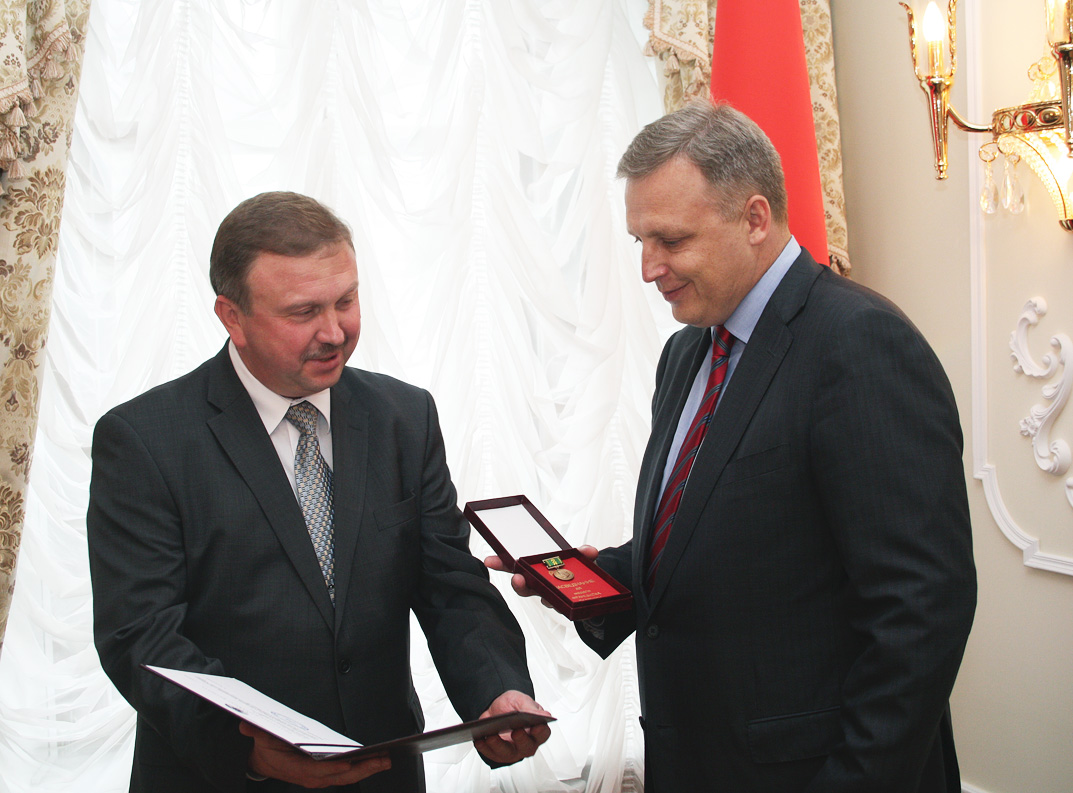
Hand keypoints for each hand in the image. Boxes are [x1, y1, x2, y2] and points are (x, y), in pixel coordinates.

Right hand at [241, 722, 389, 787]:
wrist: (262, 762)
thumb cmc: (265, 746)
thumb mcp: (258, 737)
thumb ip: (255, 732)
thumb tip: (246, 725)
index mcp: (295, 768)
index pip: (316, 771)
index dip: (332, 769)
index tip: (348, 764)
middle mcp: (310, 776)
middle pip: (339, 776)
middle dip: (362, 769)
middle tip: (383, 760)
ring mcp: (319, 777)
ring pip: (347, 777)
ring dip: (368, 769)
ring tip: (387, 760)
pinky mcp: (326, 775)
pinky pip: (347, 774)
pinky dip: (362, 768)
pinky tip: (377, 760)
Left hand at [473, 690, 551, 765]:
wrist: (496, 708)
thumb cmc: (512, 706)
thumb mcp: (521, 701)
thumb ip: (530, 708)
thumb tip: (545, 716)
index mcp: (537, 730)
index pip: (543, 733)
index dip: (541, 731)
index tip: (537, 726)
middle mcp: (527, 744)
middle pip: (526, 746)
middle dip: (521, 740)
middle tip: (516, 731)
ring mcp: (513, 751)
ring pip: (507, 753)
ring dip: (499, 745)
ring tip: (490, 736)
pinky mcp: (499, 754)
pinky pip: (492, 754)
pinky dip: (485, 748)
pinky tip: (479, 740)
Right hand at [484, 546, 599, 608]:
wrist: (592, 594)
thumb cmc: (575, 573)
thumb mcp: (579, 560)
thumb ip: (583, 554)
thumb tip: (590, 550)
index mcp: (537, 569)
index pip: (516, 566)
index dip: (502, 563)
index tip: (489, 560)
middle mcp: (541, 585)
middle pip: (525, 586)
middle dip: (519, 584)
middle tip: (517, 579)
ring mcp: (552, 597)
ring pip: (543, 599)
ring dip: (545, 597)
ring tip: (547, 595)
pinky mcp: (564, 608)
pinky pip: (564, 607)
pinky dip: (568, 603)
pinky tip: (569, 601)